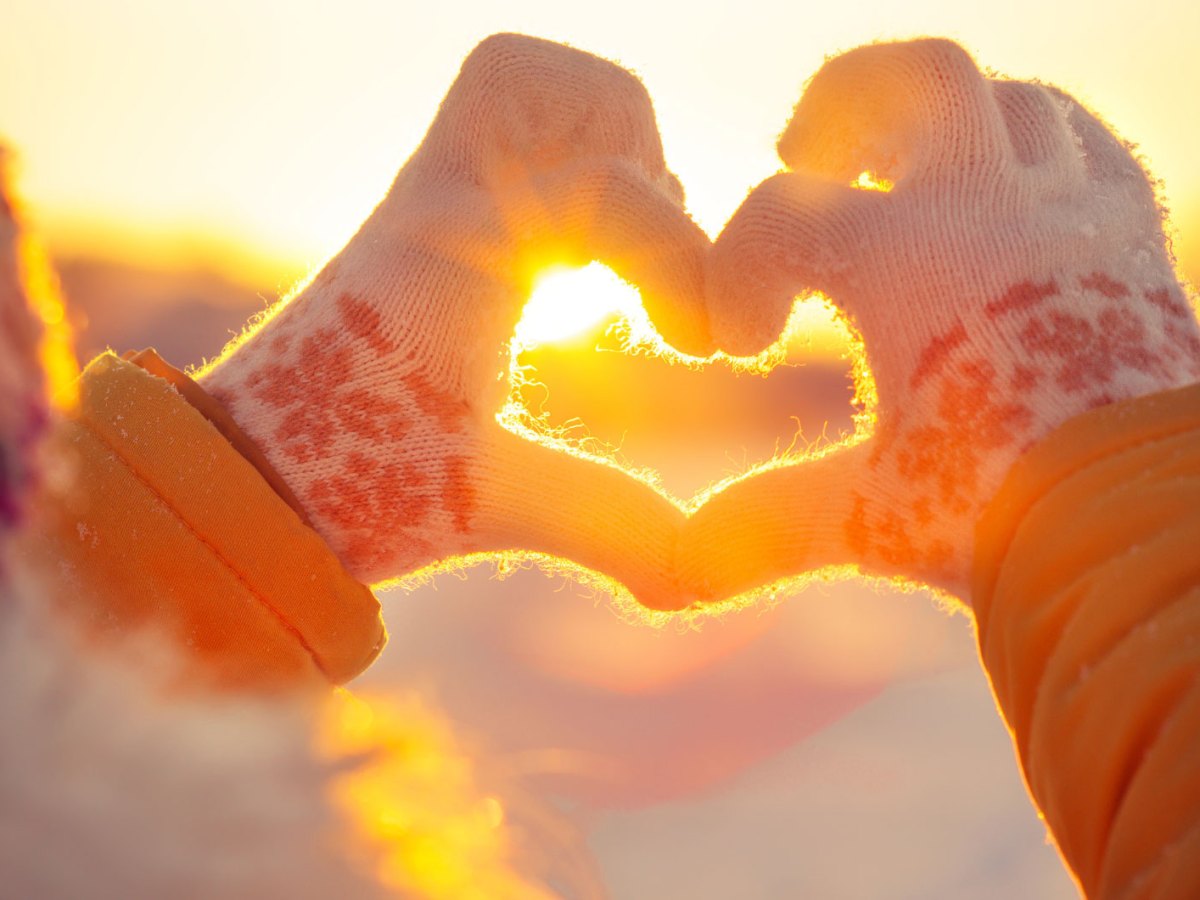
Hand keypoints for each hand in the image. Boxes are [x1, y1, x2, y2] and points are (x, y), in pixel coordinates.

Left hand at [199, 34, 710, 606]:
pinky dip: (562, 171)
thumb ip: (608, 527)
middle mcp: (433, 203)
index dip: (681, 254)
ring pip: (515, 92)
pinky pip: (501, 144)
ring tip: (624, 248)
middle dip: (628, 143)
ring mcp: (424, 204)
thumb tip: (702, 574)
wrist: (242, 481)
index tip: (704, 349)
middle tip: (648, 248)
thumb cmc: (345, 490)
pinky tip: (583, 263)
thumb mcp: (488, 503)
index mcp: (454, 252)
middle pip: (533, 80)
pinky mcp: (426, 223)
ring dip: (595, 144)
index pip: (601, 182)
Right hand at [682, 39, 1199, 603]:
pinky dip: (1031, 150)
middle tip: (802, 150)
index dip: (735, 268)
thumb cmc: (1003, 517)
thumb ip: (762, 521)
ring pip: (1011, 100)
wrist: (1145, 534)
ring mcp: (1073, 214)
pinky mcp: (1130, 239)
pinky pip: (1086, 146)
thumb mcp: (866, 516)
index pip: (781, 215)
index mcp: (908, 263)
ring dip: (939, 124)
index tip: (742, 340)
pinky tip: (999, 195)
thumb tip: (676, 566)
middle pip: (913, 79)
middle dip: (841, 103)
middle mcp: (994, 211)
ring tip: (899, 170)